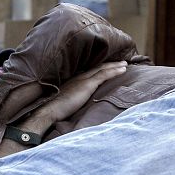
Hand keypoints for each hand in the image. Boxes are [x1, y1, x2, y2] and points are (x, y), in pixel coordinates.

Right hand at [0, 61, 127, 157]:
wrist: (49, 111)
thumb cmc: (55, 111)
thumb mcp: (65, 103)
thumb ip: (73, 101)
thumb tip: (77, 107)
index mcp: (73, 81)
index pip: (90, 72)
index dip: (100, 69)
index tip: (109, 67)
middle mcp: (78, 77)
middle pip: (97, 68)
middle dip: (110, 64)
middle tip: (121, 63)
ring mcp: (82, 80)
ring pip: (102, 69)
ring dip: (115, 66)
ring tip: (125, 65)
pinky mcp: (86, 85)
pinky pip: (104, 75)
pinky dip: (114, 71)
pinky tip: (123, 70)